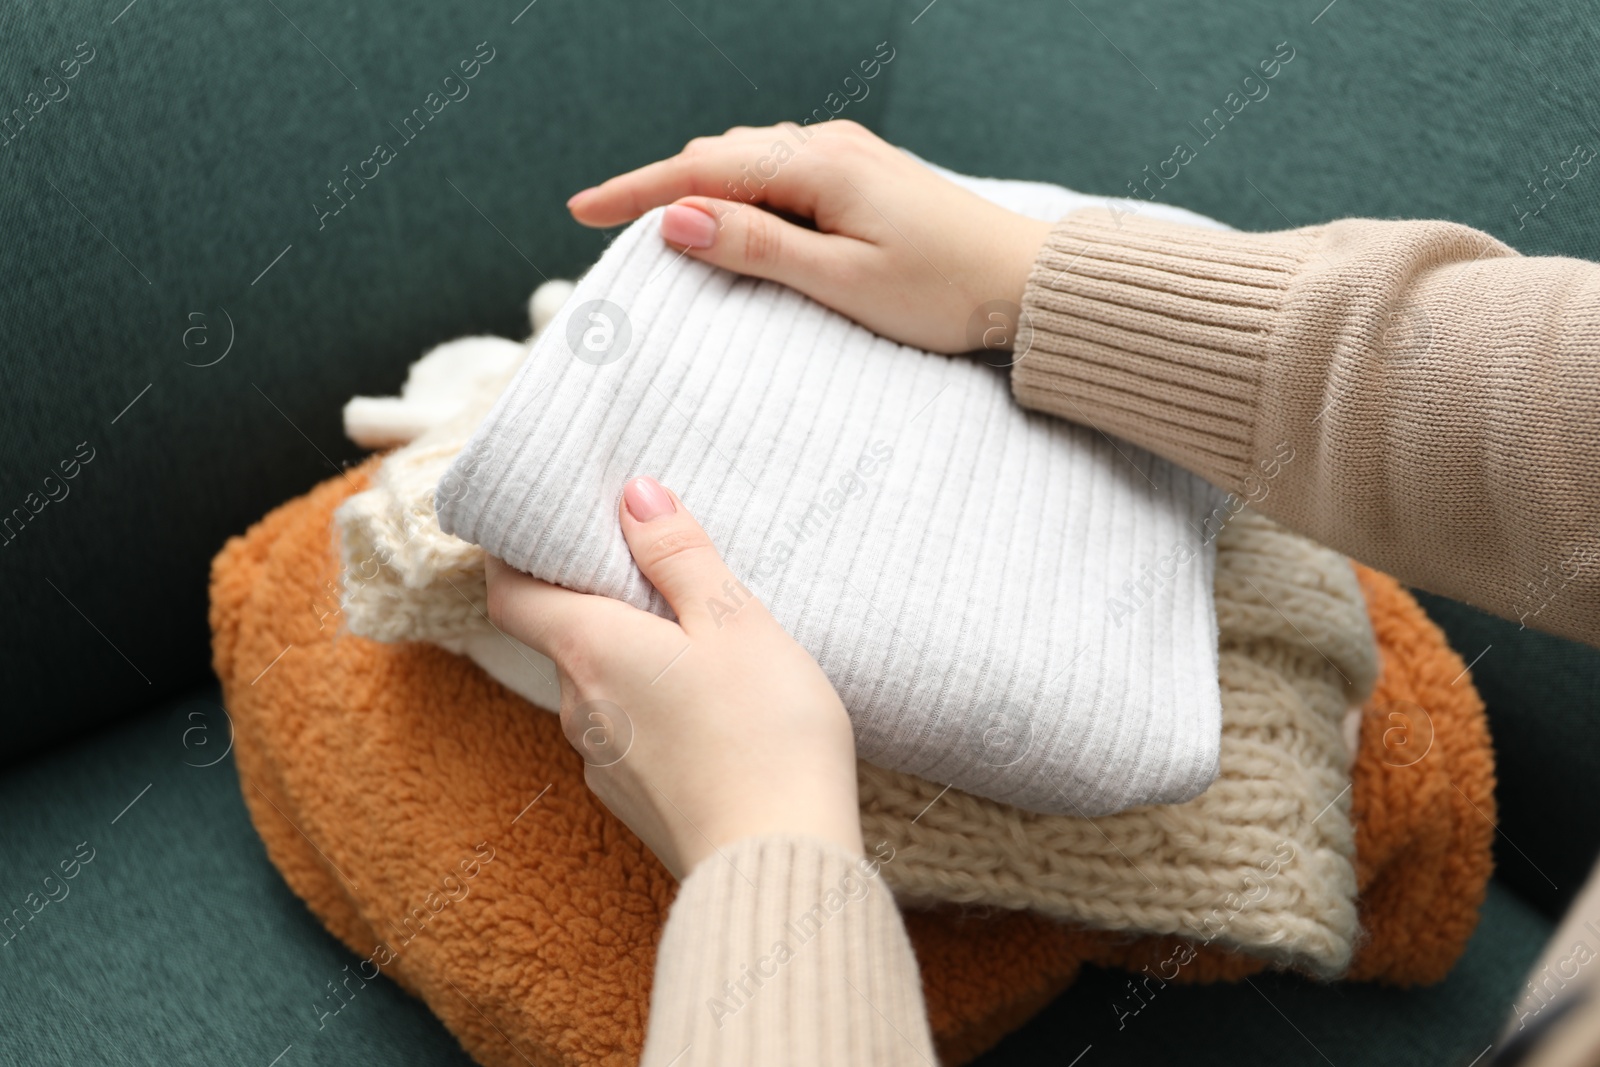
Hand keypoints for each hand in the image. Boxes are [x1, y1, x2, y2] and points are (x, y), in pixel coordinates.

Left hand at [484, 476, 863, 879]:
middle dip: (595, 601)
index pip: (510, 592)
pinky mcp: (635, 804)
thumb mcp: (736, 621)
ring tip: (696, 642)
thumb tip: (633, 495)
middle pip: (560, 637)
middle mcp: (577, 708)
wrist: (778, 864)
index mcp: (590, 649)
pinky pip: (627, 736)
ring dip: (630, 658)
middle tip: (650, 568)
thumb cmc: (765, 733)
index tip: (545, 526)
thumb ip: (680, 555)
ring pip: (598, 688)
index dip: (514, 554)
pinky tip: (708, 713)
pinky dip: (651, 709)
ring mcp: (602, 764)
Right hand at [566, 121, 1052, 354]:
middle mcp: (828, 145)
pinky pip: (782, 171)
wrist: (1026, 285)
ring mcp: (849, 155)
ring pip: (750, 160)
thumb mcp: (841, 281)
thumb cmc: (942, 291)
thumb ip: (757, 247)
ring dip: (700, 188)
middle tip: (602, 222)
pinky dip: (740, 191)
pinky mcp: (864, 175)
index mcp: (818, 166)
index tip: (578, 211)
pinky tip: (731, 216)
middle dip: (659, 188)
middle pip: (719, 155)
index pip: (702, 170)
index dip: (635, 192)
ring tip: (654, 225)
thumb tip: (678, 220)